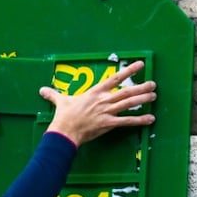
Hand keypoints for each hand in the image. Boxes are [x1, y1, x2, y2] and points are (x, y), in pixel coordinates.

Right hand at [39, 60, 156, 146]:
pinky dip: (140, 120)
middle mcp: (103, 100)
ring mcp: (106, 112)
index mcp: (94, 92)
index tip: (140, 65)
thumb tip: (42, 90)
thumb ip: (54, 94)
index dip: (128, 71)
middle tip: (153, 84)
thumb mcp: (60, 102)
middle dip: (141, 87)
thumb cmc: (63, 116)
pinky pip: (127, 122)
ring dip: (143, 100)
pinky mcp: (108, 124)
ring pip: (129, 103)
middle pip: (126, 91)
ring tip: (154, 96)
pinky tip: (150, 119)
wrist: (64, 131)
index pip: (114, 78)